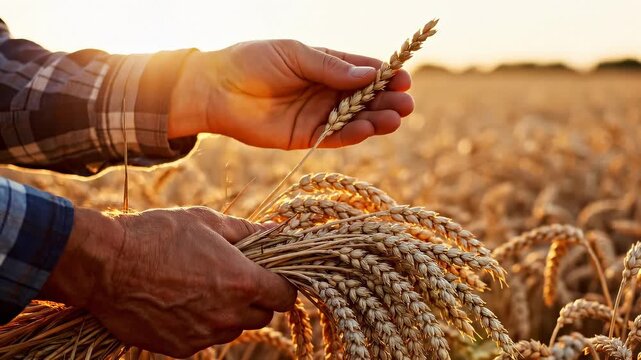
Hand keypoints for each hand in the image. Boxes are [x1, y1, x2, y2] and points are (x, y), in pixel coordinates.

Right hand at [39, 207, 296, 356]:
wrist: (105, 265)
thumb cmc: (158, 235)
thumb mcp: (207, 222)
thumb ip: (249, 231)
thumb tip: (278, 229)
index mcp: (242, 282)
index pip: (285, 296)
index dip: (283, 285)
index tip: (272, 275)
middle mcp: (228, 314)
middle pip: (263, 316)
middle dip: (258, 299)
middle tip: (237, 277)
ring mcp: (204, 335)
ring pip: (235, 329)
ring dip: (231, 313)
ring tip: (206, 288)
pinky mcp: (180, 348)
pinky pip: (205, 339)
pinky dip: (203, 324)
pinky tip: (183, 303)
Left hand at [169, 40, 413, 148]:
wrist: (217, 89)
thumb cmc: (253, 61)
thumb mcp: (295, 54)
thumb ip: (331, 66)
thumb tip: (371, 72)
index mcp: (325, 66)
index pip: (362, 71)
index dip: (384, 75)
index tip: (404, 79)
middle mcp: (325, 92)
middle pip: (365, 98)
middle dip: (387, 101)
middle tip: (407, 104)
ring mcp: (317, 115)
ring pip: (355, 120)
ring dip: (376, 120)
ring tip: (396, 118)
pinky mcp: (306, 136)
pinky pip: (335, 137)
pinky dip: (353, 134)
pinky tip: (369, 129)